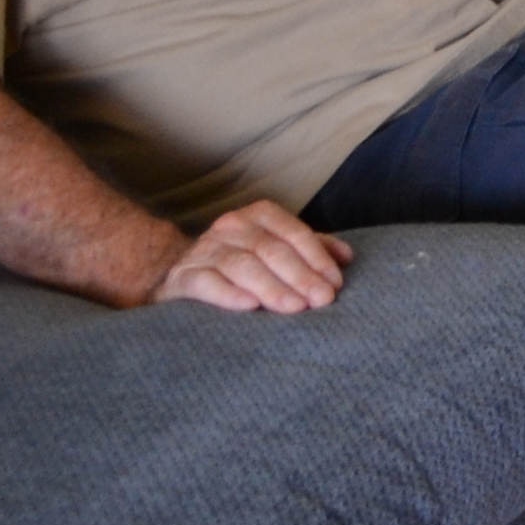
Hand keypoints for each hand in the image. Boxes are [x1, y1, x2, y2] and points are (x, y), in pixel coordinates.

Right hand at [153, 202, 350, 312]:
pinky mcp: (182, 277)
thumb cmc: (241, 261)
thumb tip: (347, 258)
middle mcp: (230, 227)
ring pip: (241, 265)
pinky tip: (249, 306)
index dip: (316, 257)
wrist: (176, 271)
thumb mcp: (277, 248)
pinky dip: (228, 294)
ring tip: (294, 307)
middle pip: (270, 249)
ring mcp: (204, 250)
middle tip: (321, 300)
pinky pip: (205, 283)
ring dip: (271, 287)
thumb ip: (311, 249)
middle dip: (300, 275)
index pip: (293, 232)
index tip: (334, 284)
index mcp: (257, 216)